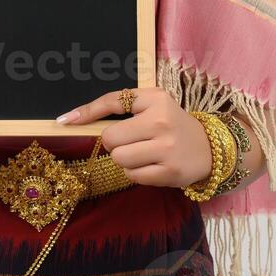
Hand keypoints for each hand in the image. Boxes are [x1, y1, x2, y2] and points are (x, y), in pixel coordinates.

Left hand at [56, 87, 212, 187]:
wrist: (210, 148)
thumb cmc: (172, 124)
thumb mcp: (153, 104)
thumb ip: (121, 106)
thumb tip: (74, 118)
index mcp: (156, 99)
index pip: (114, 101)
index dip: (87, 112)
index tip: (65, 121)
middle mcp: (161, 122)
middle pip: (110, 138)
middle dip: (114, 142)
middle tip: (130, 141)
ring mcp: (166, 149)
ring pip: (119, 158)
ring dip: (123, 159)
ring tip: (141, 154)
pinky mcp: (169, 173)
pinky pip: (132, 176)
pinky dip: (135, 173)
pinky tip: (150, 165)